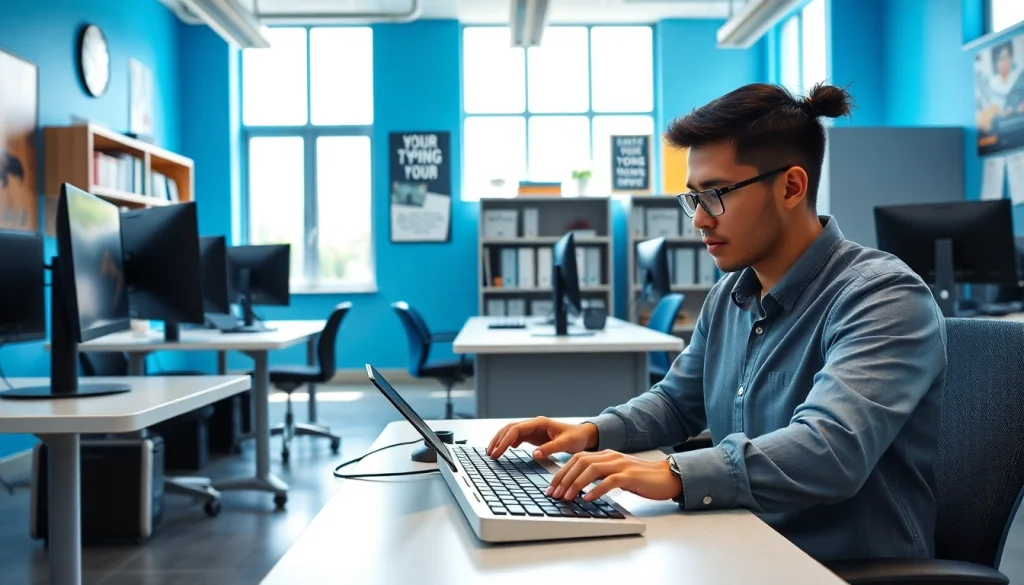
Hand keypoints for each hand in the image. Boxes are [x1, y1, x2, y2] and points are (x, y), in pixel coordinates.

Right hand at [487, 417, 597, 459]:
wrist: (583, 435)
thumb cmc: (576, 437)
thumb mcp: (566, 444)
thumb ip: (550, 448)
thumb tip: (534, 454)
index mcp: (540, 423)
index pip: (516, 430)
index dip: (505, 441)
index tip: (497, 451)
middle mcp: (534, 424)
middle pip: (509, 429)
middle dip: (498, 440)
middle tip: (490, 454)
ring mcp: (533, 430)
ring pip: (511, 432)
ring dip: (500, 441)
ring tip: (492, 452)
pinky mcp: (534, 436)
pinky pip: (516, 437)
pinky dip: (508, 443)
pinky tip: (504, 451)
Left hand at [546, 450, 682, 502]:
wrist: (667, 477)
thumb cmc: (641, 478)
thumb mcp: (616, 474)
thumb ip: (600, 476)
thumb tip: (580, 488)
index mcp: (606, 455)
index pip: (577, 459)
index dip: (562, 472)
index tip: (551, 487)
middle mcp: (611, 457)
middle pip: (580, 462)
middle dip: (564, 478)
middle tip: (554, 494)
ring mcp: (620, 465)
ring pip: (591, 469)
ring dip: (576, 484)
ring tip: (567, 497)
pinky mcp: (630, 476)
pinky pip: (609, 481)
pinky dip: (596, 490)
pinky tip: (588, 498)